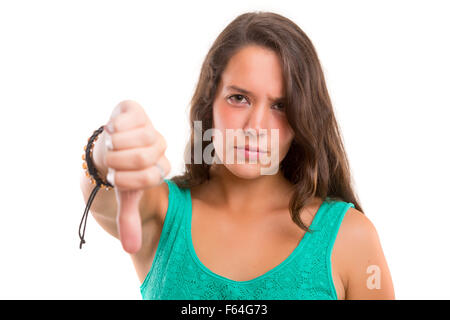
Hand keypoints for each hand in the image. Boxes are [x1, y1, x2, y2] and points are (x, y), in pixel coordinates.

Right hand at [103, 100, 169, 253]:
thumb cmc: (119, 172)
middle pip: (145, 155)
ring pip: (139, 136)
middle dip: (119, 162)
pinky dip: (114, 127)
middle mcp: (160, 145)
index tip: (115, 178)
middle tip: (109, 162)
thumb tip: (130, 249)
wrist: (106, 147)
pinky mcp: (136, 110)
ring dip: (116, 145)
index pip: (152, 175)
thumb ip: (129, 219)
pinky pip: (127, 119)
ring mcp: (149, 126)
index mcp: (160, 166)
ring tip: (110, 147)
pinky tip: (112, 130)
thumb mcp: (123, 196)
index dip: (127, 180)